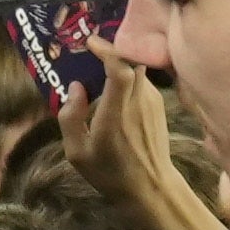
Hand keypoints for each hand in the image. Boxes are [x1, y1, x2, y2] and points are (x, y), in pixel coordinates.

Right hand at [68, 36, 229, 229]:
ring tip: (98, 63)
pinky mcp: (158, 104)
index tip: (89, 41)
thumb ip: (71, 118)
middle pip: (132, 60)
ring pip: (138, 67)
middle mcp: (138, 103)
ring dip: (120, 60)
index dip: (107, 50)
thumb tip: (75, 87)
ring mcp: (152, 102)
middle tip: (90, 46)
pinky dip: (128, 73)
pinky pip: (142, 79)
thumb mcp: (77, 154)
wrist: (151, 188)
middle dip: (113, 47)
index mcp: (116, 115)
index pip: (120, 71)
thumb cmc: (110, 174)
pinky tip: (113, 83)